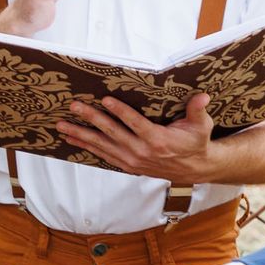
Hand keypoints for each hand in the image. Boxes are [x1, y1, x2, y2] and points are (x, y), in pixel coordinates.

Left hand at [57, 93, 215, 183]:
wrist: (194, 169)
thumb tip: (202, 96)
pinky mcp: (127, 165)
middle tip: (75, 106)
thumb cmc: (196, 142)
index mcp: (158, 140)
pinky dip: (87, 147)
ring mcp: (132, 160)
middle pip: (112, 132)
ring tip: (62, 126)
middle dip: (91, 118)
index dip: (120, 111)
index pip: (135, 123)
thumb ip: (198, 110)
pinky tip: (73, 138)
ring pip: (103, 145)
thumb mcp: (201, 126)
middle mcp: (141, 152)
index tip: (105, 99)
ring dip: (81, 135)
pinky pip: (103, 155)